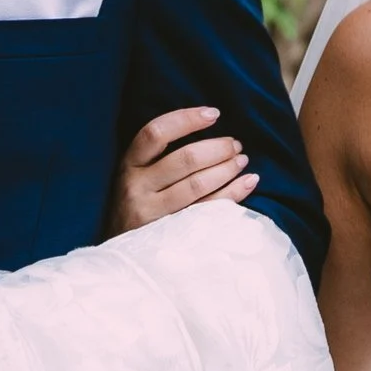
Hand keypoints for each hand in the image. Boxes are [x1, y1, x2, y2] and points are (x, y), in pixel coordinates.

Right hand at [108, 103, 258, 233]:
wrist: (121, 256)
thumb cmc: (138, 204)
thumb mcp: (137, 177)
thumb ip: (159, 156)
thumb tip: (207, 125)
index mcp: (128, 165)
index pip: (156, 133)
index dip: (186, 119)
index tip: (213, 114)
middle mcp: (136, 187)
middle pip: (185, 159)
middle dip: (218, 148)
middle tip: (236, 144)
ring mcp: (152, 213)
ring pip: (197, 185)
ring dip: (227, 168)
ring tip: (242, 160)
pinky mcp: (170, 234)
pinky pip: (208, 210)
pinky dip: (233, 193)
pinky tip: (249, 182)